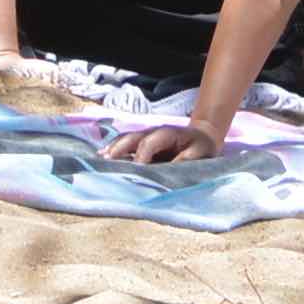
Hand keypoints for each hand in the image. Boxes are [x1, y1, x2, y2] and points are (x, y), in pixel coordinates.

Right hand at [108, 116, 224, 166]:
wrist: (203, 137)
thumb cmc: (201, 147)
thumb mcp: (200, 154)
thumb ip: (185, 160)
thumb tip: (169, 168)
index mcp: (167, 133)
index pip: (149, 143)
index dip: (141, 156)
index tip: (135, 170)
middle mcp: (152, 133)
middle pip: (132, 138)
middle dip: (119, 148)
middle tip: (106, 161)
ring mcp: (146, 138)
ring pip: (126, 140)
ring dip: (113, 149)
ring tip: (100, 160)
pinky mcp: (143, 145)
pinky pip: (126, 146)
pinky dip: (114, 151)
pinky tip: (103, 159)